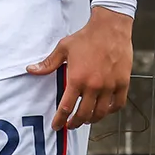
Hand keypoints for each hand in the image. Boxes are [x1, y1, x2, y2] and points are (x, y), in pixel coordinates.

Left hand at [27, 6, 134, 129]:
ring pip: (101, 113)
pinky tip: (104, 110)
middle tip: (70, 124)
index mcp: (77, 79)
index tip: (56, 126)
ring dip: (91, 119)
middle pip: (83, 114)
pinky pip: (117, 104)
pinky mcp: (123, 83)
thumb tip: (31, 70)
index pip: (66, 107)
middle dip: (75, 123)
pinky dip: (110, 111)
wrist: (110, 28)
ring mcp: (110, 86)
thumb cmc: (86, 37)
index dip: (60, 120)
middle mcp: (94, 86)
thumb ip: (48, 63)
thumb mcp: (63, 48)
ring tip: (86, 119)